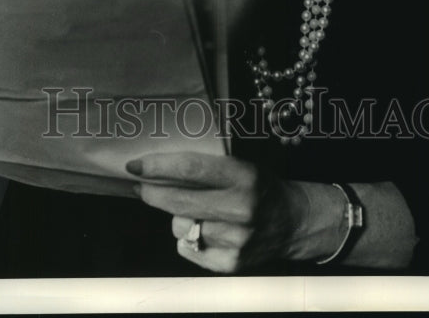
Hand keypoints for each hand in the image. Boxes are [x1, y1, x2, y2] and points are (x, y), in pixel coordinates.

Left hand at [126, 151, 312, 273]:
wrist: (293, 222)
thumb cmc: (259, 187)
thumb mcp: (241, 165)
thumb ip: (205, 168)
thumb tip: (157, 168)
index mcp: (244, 176)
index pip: (191, 170)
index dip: (158, 167)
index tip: (135, 165)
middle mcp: (241, 209)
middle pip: (178, 201)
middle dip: (152, 192)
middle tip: (142, 185)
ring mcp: (236, 240)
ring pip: (180, 226)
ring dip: (179, 218)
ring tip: (198, 211)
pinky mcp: (231, 264)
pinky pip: (187, 249)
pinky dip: (189, 240)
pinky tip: (205, 230)